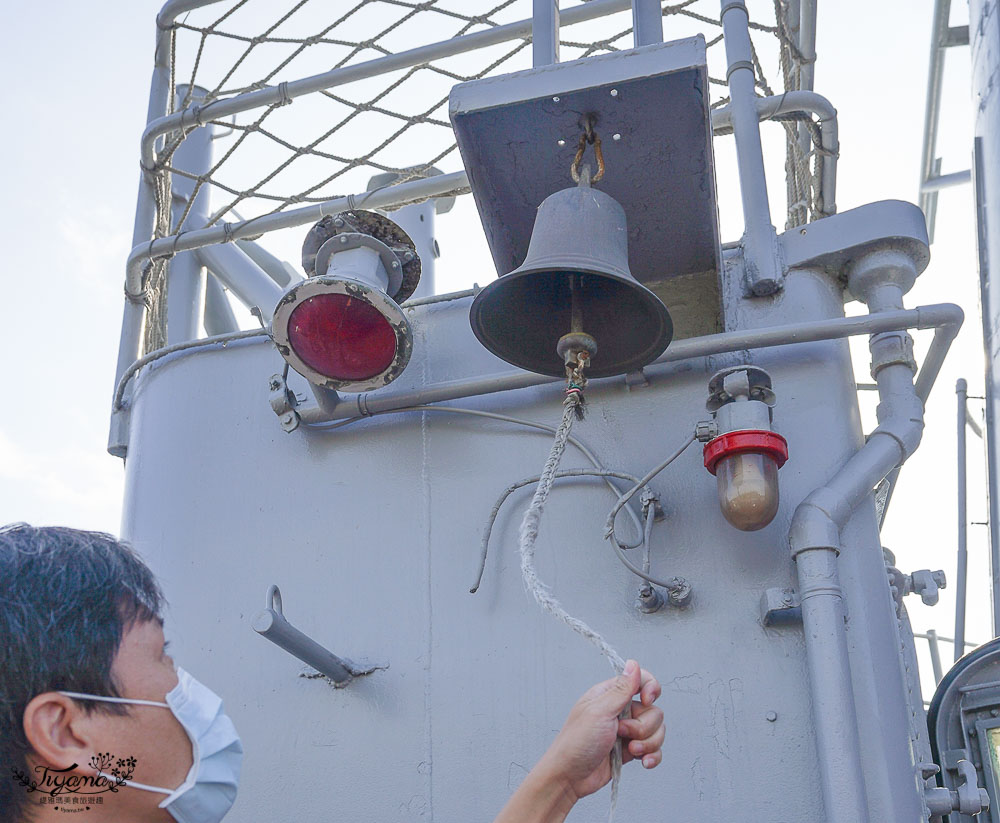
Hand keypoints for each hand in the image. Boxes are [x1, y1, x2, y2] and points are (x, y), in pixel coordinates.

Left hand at [535, 659, 663, 800]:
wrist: (570, 777)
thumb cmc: (577, 742)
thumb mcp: (599, 711)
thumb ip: (621, 689)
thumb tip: (634, 664)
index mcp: (610, 695)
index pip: (641, 681)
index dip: (650, 689)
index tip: (646, 700)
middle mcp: (620, 711)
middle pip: (653, 710)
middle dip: (643, 726)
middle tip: (621, 732)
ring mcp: (627, 731)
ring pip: (656, 730)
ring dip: (647, 743)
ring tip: (629, 750)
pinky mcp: (631, 749)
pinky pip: (655, 749)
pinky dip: (653, 756)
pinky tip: (643, 761)